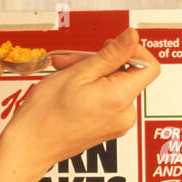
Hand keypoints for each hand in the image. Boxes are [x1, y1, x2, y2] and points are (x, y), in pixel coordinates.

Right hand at [0, 28, 160, 171]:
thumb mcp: (79, 72)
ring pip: (115, 85)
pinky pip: (108, 99)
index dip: (133, 50)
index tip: (111, 46)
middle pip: (127, 74)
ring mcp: (118, 123)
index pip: (149, 66)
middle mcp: (125, 114)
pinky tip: (71, 88)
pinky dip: (92, 89)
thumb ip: (111, 54)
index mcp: (120, 98)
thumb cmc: (47, 113)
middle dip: (101, 61)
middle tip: (73, 59)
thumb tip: (133, 36)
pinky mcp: (110, 128)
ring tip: (66, 73)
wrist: (32, 145)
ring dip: (92, 73)